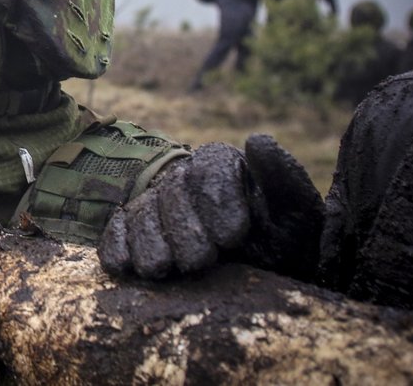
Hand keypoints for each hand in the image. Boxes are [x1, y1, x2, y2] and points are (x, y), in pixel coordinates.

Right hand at [98, 138, 323, 280]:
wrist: (265, 272)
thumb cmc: (285, 240)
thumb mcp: (296, 211)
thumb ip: (281, 176)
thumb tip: (257, 140)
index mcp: (222, 165)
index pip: (208, 168)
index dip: (216, 200)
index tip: (233, 236)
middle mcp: (185, 179)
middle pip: (172, 191)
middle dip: (182, 228)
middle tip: (201, 260)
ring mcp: (157, 205)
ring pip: (141, 212)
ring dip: (149, 241)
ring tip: (164, 268)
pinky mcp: (136, 230)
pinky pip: (116, 230)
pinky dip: (116, 245)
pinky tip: (124, 264)